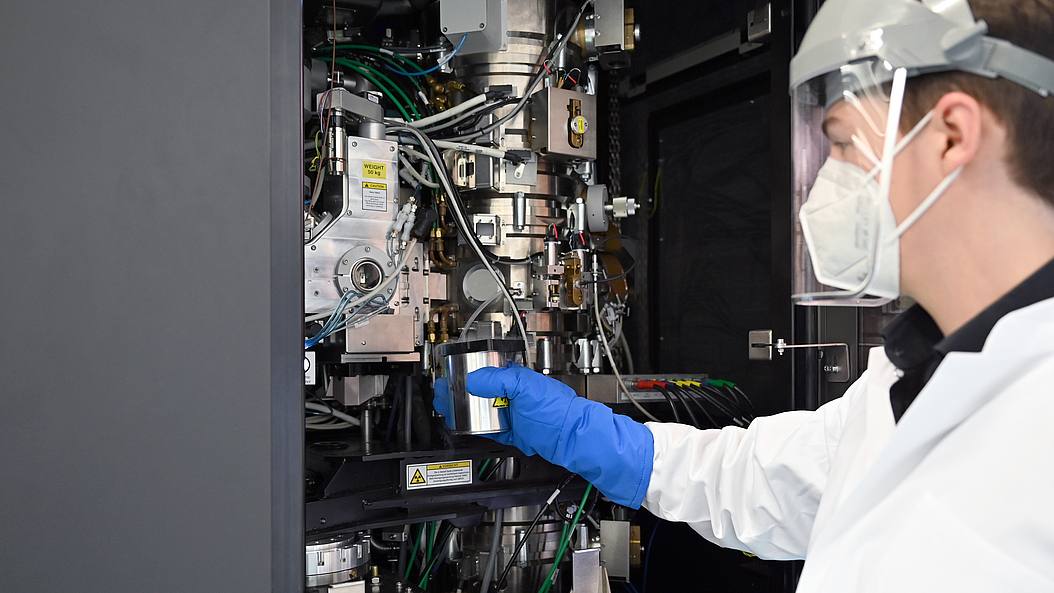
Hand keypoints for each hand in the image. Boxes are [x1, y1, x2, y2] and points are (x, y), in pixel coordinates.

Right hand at [434, 364, 653, 507]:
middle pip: (478, 391)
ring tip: (448, 410)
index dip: (464, 373)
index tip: (448, 377)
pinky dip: (477, 428)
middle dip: (458, 392)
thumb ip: (499, 381)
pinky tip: (466, 426)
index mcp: (515, 377)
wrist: (574, 438)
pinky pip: (490, 429)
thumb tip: (473, 380)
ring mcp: (513, 414)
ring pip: (481, 410)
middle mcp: (512, 394)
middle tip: (442, 396)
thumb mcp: (526, 389)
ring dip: (464, 410)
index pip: (483, 370)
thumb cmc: (558, 411)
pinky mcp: (514, 432)